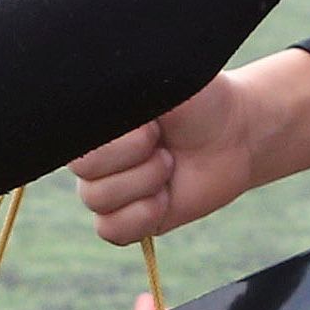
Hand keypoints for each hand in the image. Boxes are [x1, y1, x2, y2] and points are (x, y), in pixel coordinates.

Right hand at [74, 71, 289, 243]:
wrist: (233, 133)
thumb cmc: (197, 100)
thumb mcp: (162, 79)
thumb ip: (122, 83)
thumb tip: (93, 95)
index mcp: (92, 121)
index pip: (76, 147)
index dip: (119, 143)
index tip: (153, 127)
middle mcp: (93, 154)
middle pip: (84, 176)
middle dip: (137, 162)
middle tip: (164, 146)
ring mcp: (108, 187)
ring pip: (97, 201)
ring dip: (145, 183)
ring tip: (170, 165)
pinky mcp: (128, 218)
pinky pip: (110, 230)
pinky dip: (141, 216)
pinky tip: (165, 197)